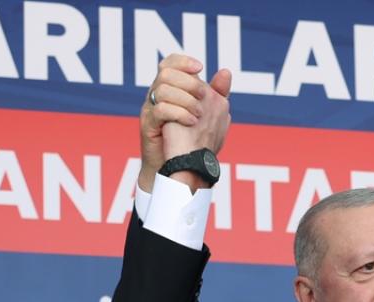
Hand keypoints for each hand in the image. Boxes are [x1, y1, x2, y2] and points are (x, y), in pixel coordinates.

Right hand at [139, 54, 232, 191]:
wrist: (179, 168)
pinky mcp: (147, 125)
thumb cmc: (192, 141)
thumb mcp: (209, 114)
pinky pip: (160, 110)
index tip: (201, 68)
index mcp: (170, 89)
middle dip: (188, 81)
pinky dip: (179, 113)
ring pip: (161, 89)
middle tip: (203, 95)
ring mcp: (149, 110)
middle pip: (165, 73)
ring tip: (199, 113)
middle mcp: (156, 96)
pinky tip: (192, 121)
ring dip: (185, 98)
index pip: (170, 63)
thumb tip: (225, 72)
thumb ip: (217, 94)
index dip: (183, 61)